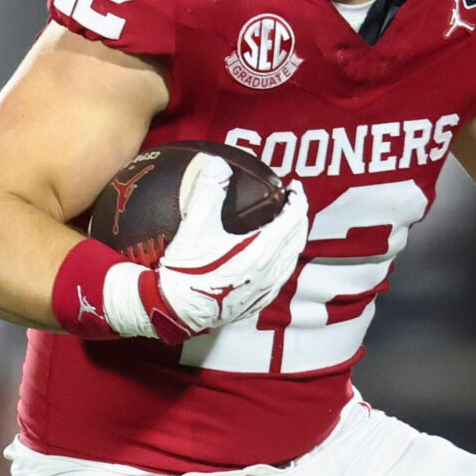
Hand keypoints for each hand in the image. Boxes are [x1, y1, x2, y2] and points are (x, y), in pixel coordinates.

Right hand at [147, 157, 308, 335]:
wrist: (176, 310)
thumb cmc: (186, 271)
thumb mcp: (194, 227)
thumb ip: (208, 192)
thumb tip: (220, 164)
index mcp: (262, 250)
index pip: (293, 219)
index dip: (298, 199)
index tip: (294, 186)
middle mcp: (270, 271)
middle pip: (297, 238)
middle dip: (299, 217)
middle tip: (292, 202)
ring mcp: (265, 289)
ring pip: (291, 260)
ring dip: (293, 240)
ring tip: (286, 227)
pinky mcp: (256, 303)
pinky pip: (280, 278)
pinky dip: (283, 261)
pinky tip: (273, 259)